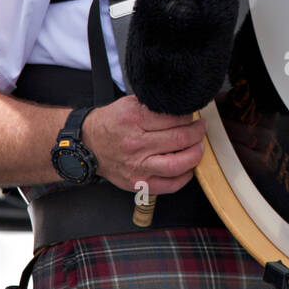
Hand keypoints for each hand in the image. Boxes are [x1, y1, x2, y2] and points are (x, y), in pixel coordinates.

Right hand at [81, 95, 204, 194]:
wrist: (88, 145)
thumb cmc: (111, 124)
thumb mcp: (129, 104)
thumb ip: (154, 104)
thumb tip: (182, 105)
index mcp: (134, 119)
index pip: (175, 117)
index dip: (190, 116)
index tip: (193, 116)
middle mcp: (136, 144)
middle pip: (180, 139)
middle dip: (198, 132)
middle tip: (201, 129)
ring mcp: (137, 167)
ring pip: (178, 164)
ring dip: (196, 154)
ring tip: (198, 147)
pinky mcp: (139, 184)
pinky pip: (170, 185)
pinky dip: (185, 176)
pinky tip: (188, 167)